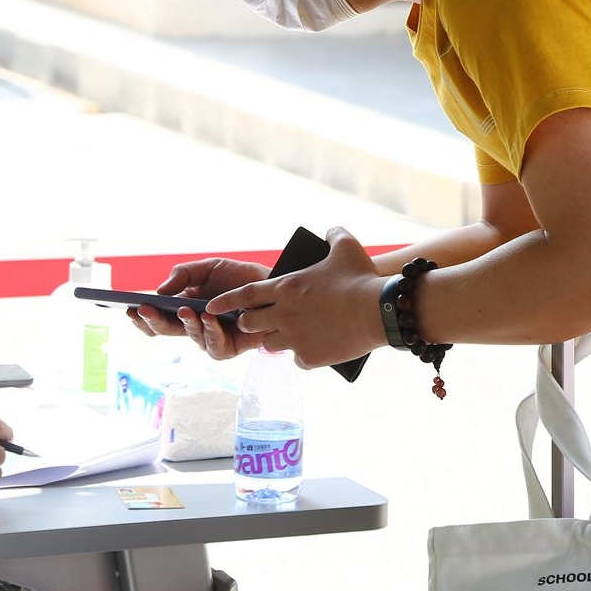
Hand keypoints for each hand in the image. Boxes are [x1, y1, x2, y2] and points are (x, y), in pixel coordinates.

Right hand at [127, 257, 271, 359]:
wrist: (273, 285)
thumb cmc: (240, 278)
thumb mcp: (207, 268)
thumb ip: (183, 274)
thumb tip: (159, 291)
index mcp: (184, 308)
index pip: (157, 318)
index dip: (142, 317)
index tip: (128, 308)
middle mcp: (194, 326)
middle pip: (166, 331)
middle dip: (153, 322)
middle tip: (144, 310)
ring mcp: (211, 338)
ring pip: (190, 338)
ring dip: (186, 324)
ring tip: (183, 310)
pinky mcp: (229, 348)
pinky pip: (214, 346)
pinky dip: (210, 332)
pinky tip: (208, 318)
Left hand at [206, 228, 386, 368]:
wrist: (379, 311)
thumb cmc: (361, 278)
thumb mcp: (345, 247)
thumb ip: (332, 234)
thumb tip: (329, 231)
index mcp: (285, 288)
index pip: (244, 295)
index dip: (226, 301)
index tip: (211, 306)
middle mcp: (283, 314)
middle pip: (250, 323)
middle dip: (252, 322)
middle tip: (262, 320)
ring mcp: (293, 338)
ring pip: (269, 344)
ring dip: (275, 339)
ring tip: (289, 335)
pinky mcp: (308, 357)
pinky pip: (295, 359)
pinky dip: (302, 354)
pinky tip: (316, 348)